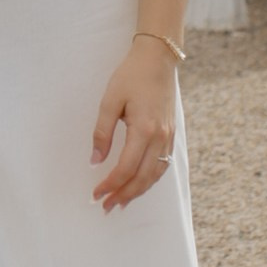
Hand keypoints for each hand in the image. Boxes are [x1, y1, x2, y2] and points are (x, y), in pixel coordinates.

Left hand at [91, 35, 179, 214]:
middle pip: (142, 178)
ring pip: (155, 175)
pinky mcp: (171, 134)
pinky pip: (162, 165)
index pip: (126, 168)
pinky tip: (138, 184)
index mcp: (144, 129)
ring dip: (137, 191)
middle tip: (106, 207)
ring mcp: (168, 137)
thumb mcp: (110, 101)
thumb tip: (95, 161)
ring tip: (120, 202)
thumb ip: (102, 133)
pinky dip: (150, 179)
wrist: (158, 59)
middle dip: (124, 195)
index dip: (110, 184)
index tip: (96, 194)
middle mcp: (160, 137)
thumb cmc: (131, 76)